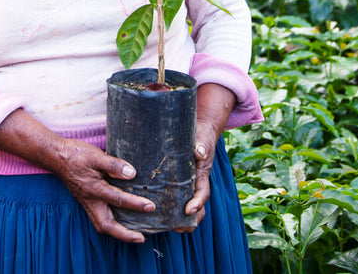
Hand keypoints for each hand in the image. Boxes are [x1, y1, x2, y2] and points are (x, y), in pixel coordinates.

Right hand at [0, 110, 152, 243]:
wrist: (56, 156)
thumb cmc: (76, 155)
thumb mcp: (95, 156)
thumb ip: (114, 165)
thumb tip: (132, 174)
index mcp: (94, 189)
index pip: (118, 200)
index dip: (136, 204)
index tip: (150, 206)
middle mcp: (90, 201)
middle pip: (107, 226)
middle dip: (124, 235)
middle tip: (141, 238)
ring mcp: (87, 203)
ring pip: (102, 225)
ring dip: (118, 232)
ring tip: (133, 234)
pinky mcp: (86, 201)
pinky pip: (99, 218)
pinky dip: (111, 224)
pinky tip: (121, 221)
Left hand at [174, 83, 236, 232]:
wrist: (199, 129)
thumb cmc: (200, 133)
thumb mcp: (202, 137)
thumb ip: (201, 143)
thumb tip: (198, 152)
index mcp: (202, 174)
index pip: (203, 193)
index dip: (197, 204)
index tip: (188, 211)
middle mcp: (196, 182)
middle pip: (197, 206)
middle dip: (190, 220)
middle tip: (177, 229)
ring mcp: (187, 183)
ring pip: (186, 205)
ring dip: (179, 219)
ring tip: (166, 227)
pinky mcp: (177, 181)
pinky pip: (175, 197)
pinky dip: (169, 207)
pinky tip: (154, 212)